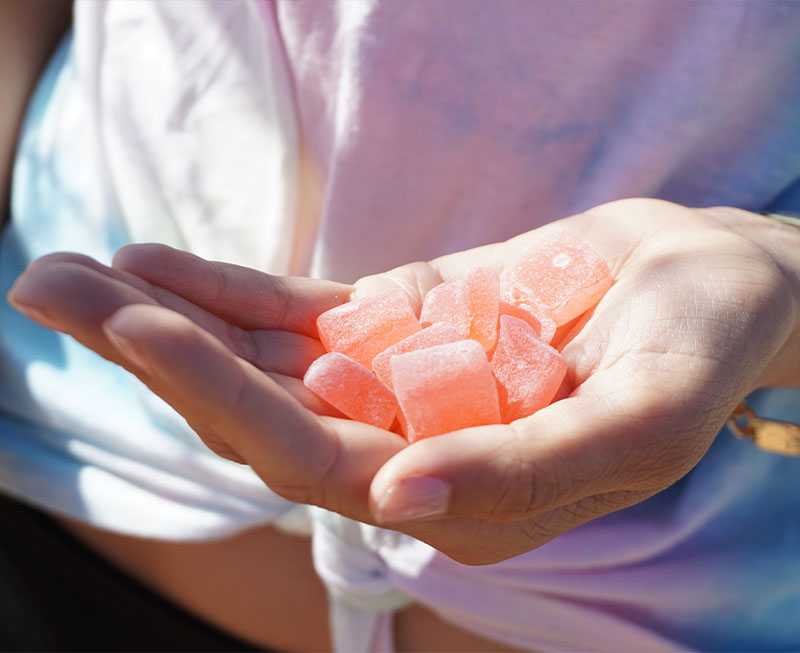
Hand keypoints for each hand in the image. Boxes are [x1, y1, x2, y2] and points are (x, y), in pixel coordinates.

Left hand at [8, 199, 799, 563]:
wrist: (710, 285)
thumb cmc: (700, 352)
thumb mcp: (641, 418)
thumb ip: (530, 472)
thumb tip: (401, 505)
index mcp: (462, 495)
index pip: (316, 463)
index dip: (223, 400)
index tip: (137, 328)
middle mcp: (410, 447)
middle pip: (258, 414)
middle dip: (155, 355)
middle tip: (47, 289)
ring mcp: (393, 384)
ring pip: (260, 363)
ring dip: (167, 319)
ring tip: (66, 275)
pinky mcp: (396, 327)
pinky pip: (296, 314)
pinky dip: (225, 291)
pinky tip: (152, 263)